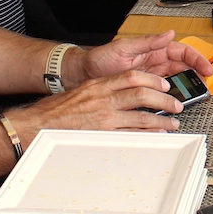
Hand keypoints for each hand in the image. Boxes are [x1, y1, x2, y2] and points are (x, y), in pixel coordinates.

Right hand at [17, 70, 185, 135]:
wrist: (36, 126)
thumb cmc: (57, 111)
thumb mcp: (81, 93)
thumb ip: (102, 91)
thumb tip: (123, 93)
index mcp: (99, 85)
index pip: (131, 76)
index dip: (152, 80)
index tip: (164, 85)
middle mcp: (103, 98)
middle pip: (141, 94)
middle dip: (164, 100)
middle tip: (176, 104)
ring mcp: (104, 118)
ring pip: (141, 116)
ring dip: (161, 120)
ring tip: (173, 123)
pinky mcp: (102, 135)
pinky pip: (131, 134)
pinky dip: (148, 135)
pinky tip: (157, 136)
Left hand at [71, 30, 212, 83]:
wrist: (84, 74)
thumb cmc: (100, 58)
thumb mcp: (124, 47)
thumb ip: (147, 42)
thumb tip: (169, 34)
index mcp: (153, 49)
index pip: (182, 51)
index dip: (197, 59)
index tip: (207, 69)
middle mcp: (155, 61)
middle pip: (183, 67)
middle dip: (197, 75)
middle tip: (205, 86)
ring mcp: (151, 76)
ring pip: (176, 80)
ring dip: (186, 87)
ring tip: (194, 96)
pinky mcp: (144, 89)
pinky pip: (163, 92)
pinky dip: (172, 97)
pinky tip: (176, 103)